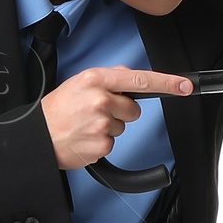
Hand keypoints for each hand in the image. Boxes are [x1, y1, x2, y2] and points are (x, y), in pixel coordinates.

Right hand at [42, 65, 193, 169]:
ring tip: (86, 126)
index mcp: (96, 79)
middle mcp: (100, 99)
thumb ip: (107, 78)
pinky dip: (101, 142)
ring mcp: (102, 123)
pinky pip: (113, 143)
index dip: (166, 82)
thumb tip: (129, 77)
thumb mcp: (78, 83)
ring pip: (123, 126)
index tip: (184, 85)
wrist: (37, 136)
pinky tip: (85, 138)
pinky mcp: (101, 144)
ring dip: (109, 127)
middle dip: (120, 112)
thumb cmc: (57, 110)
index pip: (139, 79)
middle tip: (95, 113)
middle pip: (133, 109)